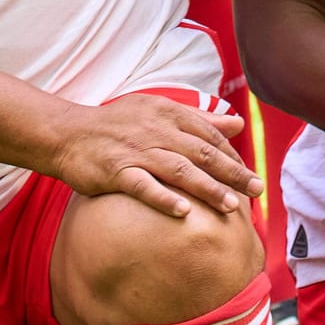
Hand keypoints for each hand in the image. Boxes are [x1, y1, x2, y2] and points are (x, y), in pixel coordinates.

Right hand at [49, 94, 262, 218]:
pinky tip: (183, 212)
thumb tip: (238, 121)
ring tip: (230, 206)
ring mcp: (136, 151)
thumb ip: (199, 118)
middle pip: (202, 152)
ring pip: (179, 169)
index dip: (234, 156)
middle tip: (257, 191)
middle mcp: (155, 130)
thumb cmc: (115, 124)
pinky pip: (143, 185)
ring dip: (207, 188)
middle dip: (233, 173)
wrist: (67, 134)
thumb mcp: (158, 111)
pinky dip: (163, 198)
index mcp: (168, 113)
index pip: (210, 135)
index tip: (252, 176)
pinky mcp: (116, 171)